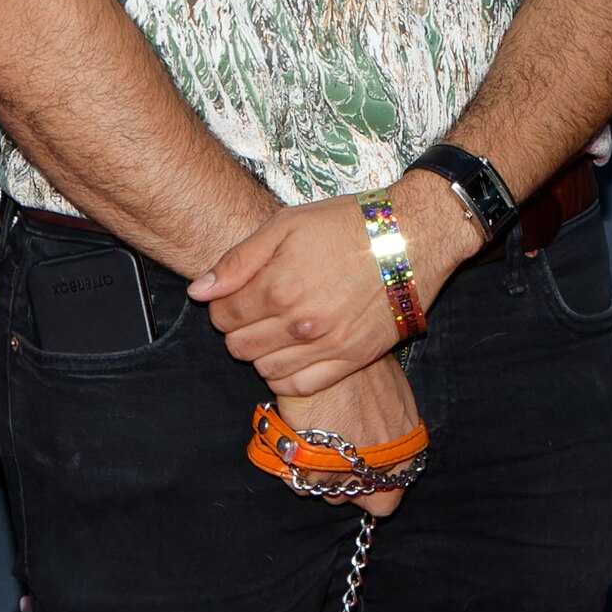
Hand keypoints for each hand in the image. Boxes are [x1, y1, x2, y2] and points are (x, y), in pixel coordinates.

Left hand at [192, 176, 472, 400]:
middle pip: (239, 347)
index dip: (222, 306)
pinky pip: (300, 386)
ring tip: (275, 331)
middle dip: (238, 330)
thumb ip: (239, 260)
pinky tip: (292, 353)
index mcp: (278, 286)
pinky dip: (286, 376)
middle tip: (255, 313)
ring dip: (260, 354)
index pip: (223, 316)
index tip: (236, 296)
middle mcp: (300, 323)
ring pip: (265, 370)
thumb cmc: (348, 224)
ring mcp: (326, 345)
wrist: (412, 238)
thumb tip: (200, 291)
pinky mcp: (351, 359)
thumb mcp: (287, 225)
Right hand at [275, 353, 422, 520]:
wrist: (326, 350)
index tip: (354, 471)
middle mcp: (378, 466)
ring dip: (312, 471)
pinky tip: (292, 437)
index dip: (368, 486)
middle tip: (325, 450)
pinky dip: (290, 464)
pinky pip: (297, 481)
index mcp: (403, 450)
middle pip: (351, 496)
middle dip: (336, 480)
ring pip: (322, 491)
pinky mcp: (312, 466)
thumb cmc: (359, 365)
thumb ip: (389, 423)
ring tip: (307, 439)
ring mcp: (344, 469)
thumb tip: (381, 431)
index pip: (389, 498)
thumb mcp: (390, 390)